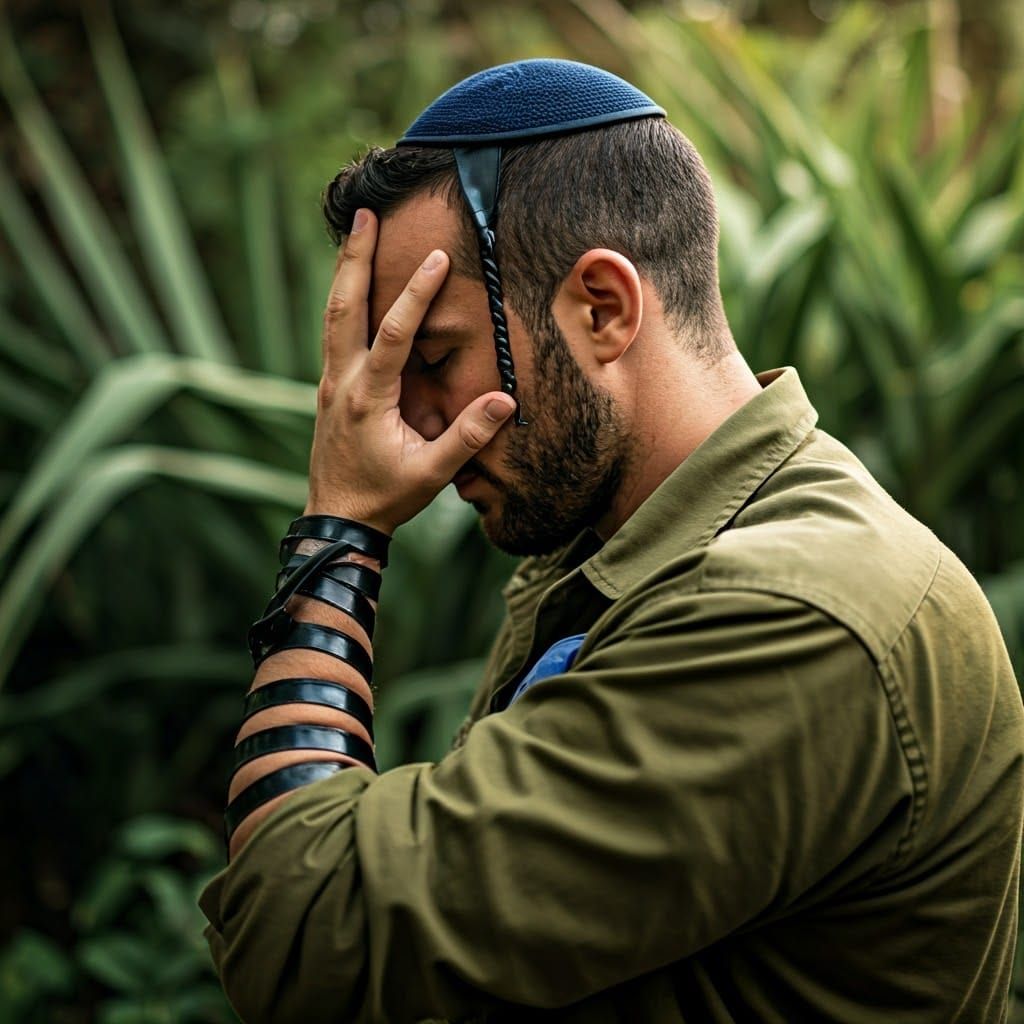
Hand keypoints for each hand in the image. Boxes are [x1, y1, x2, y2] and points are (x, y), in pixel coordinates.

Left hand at [304, 209, 515, 534]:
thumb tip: (507, 402)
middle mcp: (341, 382)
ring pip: (332, 315)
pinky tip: (352, 284)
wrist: (337, 517)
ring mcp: (329, 382)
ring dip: (343, 272)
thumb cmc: (386, 496)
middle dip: (354, 259)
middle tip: (363, 215)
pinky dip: (343, 299)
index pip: (393, 334)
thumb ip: (467, 437)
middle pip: (343, 307)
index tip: (436, 258)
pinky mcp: (329, 388)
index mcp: (366, 398)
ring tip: (354, 232)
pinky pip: (334, 332)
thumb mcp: (432, 474)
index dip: (416, 295)